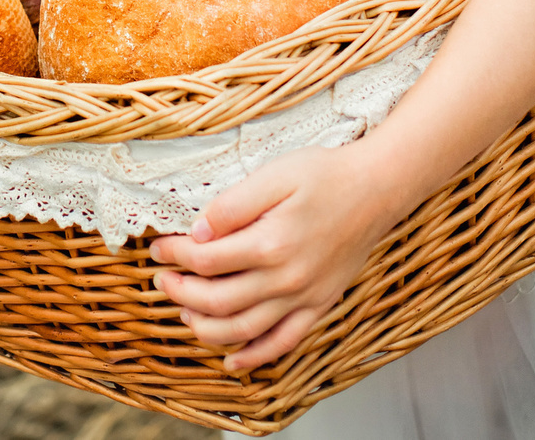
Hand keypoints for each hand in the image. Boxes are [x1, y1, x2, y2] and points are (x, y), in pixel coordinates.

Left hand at [147, 144, 400, 373]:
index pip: (206, 259)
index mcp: (270, 243)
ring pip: (243, 329)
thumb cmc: (325, 176)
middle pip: (217, 301)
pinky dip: (255, 357)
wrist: (376, 189)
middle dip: (180, 293)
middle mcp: (286, 278)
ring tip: (184, 313)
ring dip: (205, 327)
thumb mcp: (274, 176)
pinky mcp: (318, 305)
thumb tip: (197, 232)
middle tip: (162, 280)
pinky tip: (232, 360)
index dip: (175, 255)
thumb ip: (232, 206)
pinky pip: (283, 342)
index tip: (159, 248)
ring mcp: (303, 297)